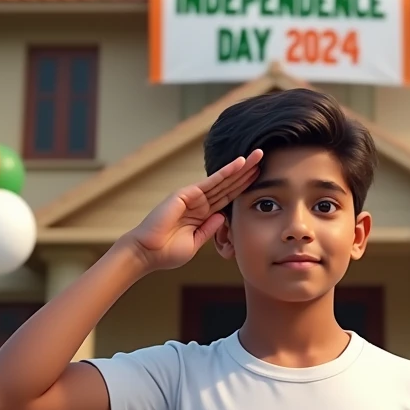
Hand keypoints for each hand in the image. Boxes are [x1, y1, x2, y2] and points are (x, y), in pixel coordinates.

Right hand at [120, 150, 262, 272]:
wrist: (147, 253)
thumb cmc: (167, 252)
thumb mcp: (195, 243)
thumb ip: (210, 229)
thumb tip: (223, 216)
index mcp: (203, 215)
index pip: (228, 198)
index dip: (243, 188)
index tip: (260, 178)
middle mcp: (199, 203)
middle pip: (228, 185)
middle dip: (246, 173)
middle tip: (262, 158)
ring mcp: (193, 197)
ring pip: (222, 180)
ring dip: (241, 168)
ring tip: (257, 156)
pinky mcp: (186, 194)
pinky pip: (210, 182)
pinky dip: (225, 172)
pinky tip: (239, 163)